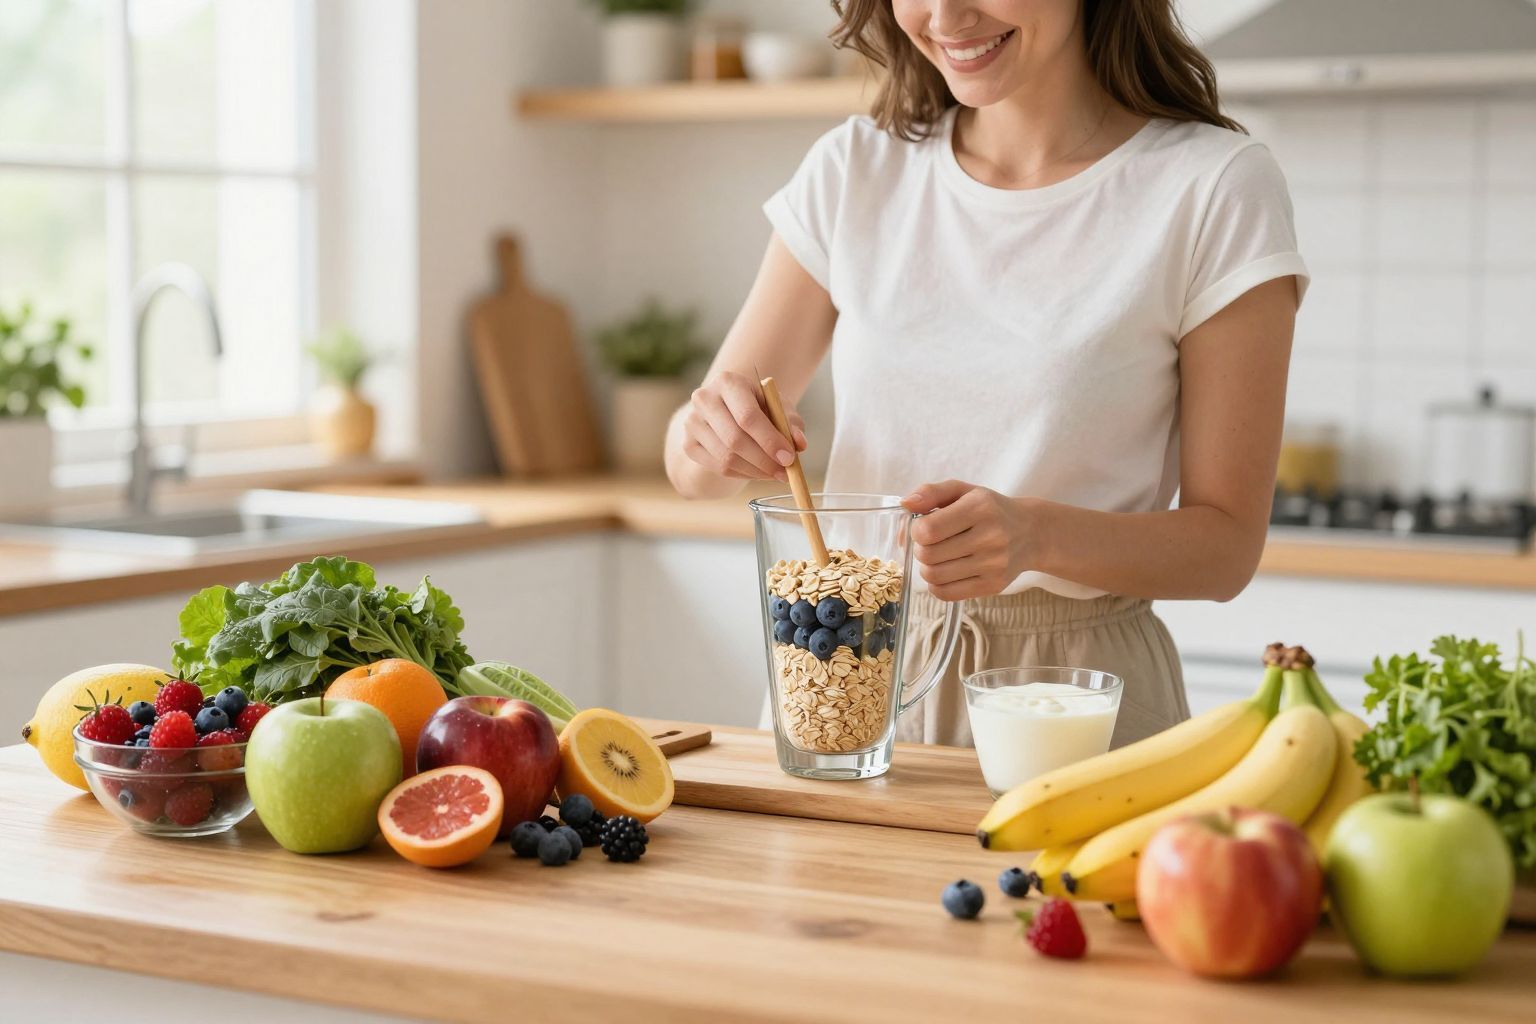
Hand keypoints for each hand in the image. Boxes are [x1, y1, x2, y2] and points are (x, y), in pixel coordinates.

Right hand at [679, 370, 805, 481]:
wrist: (729, 412)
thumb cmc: (759, 407)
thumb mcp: (778, 408)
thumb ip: (791, 423)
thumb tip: (799, 444)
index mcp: (728, 382)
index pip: (747, 416)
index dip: (769, 440)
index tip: (789, 458)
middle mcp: (704, 398)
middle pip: (735, 439)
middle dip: (764, 460)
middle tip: (785, 473)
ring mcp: (692, 422)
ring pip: (726, 457)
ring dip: (755, 471)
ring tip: (775, 474)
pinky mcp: (689, 444)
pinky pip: (718, 468)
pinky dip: (742, 475)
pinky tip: (757, 472)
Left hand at [901, 481, 1036, 600]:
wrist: (1031, 533)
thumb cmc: (990, 509)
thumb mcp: (963, 491)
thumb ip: (931, 492)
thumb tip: (906, 503)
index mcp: (980, 507)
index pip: (928, 530)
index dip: (916, 530)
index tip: (924, 527)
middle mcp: (990, 536)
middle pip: (927, 555)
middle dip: (921, 549)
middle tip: (931, 543)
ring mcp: (994, 564)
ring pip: (934, 576)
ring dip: (927, 568)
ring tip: (938, 557)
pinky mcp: (993, 585)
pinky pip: (946, 594)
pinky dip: (936, 585)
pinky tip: (945, 573)